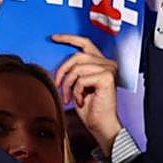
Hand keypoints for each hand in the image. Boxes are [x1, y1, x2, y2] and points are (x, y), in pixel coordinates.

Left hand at [51, 34, 121, 153]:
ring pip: (77, 68)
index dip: (68, 38)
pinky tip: (80, 100)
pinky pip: (81, 79)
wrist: (100, 124)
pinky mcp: (107, 77)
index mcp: (102, 63)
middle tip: (59, 85)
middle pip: (77, 56)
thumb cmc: (90, 108)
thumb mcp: (78, 85)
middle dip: (63, 71)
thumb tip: (58, 64)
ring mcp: (109, 69)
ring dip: (69, 85)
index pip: (85, 43)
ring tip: (70, 97)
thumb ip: (74, 71)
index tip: (54, 38)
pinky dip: (76, 91)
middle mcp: (108, 63)